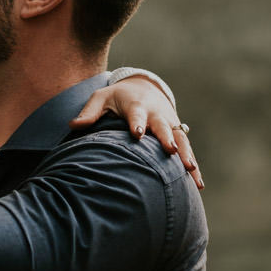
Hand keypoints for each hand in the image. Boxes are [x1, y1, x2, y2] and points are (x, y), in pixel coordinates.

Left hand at [70, 78, 202, 188]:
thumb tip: (73, 125)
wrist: (144, 86)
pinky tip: (198, 185)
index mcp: (137, 105)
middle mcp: (156, 115)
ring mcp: (169, 124)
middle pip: (163, 127)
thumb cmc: (118, 97)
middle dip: (167, 138)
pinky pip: (187, 150)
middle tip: (171, 150)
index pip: (137, 114)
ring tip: (189, 171)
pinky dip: (194, 166)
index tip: (137, 134)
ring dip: (186, 154)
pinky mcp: (178, 134)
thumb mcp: (102, 98)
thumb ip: (89, 112)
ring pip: (180, 140)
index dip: (137, 123)